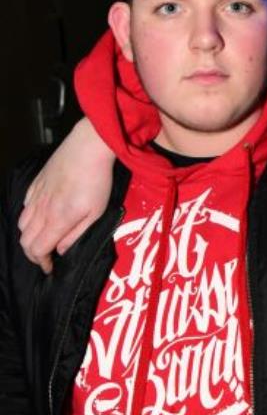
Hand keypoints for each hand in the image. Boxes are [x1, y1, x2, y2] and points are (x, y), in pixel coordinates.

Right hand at [18, 119, 114, 273]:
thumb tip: (62, 250)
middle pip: (25, 240)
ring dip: (29, 236)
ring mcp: (35, 195)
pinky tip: (41, 216)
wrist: (87, 147)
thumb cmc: (98, 181)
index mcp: (57, 219)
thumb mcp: (96, 212)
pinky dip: (29, 218)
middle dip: (33, 253)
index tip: (51, 268)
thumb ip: (77, 234)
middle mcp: (41, 209)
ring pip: (21, 224)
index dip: (42, 263)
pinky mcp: (35, 183)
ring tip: (44, 238)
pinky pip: (24, 206)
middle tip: (47, 257)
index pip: (37, 249)